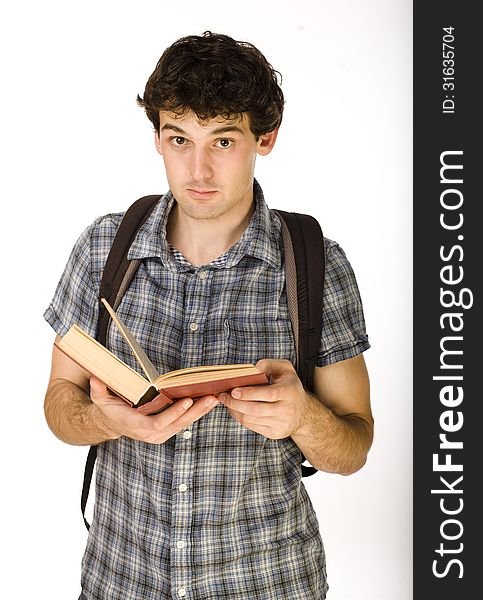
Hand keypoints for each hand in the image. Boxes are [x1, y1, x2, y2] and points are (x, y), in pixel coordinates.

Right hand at [89, 376, 218, 443]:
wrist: (112, 423)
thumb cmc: (109, 408)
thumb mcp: (100, 399)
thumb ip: (99, 390)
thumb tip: (96, 379)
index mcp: (137, 426)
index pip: (159, 423)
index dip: (174, 413)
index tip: (186, 401)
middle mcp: (152, 433)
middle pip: (177, 424)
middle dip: (195, 411)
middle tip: (211, 398)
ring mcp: (161, 434)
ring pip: (184, 424)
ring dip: (200, 411)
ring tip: (215, 398)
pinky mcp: (167, 430)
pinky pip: (184, 422)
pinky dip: (196, 412)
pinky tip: (208, 402)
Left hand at [218, 359, 309, 438]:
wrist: (303, 412)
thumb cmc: (289, 386)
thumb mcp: (284, 369)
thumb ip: (268, 364)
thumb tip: (252, 370)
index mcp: (290, 392)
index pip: (269, 394)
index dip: (250, 393)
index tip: (234, 391)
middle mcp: (288, 410)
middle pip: (257, 410)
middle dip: (236, 403)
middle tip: (223, 396)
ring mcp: (281, 424)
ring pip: (252, 420)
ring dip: (235, 411)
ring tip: (227, 402)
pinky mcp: (275, 433)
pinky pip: (253, 427)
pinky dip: (240, 418)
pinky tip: (235, 410)